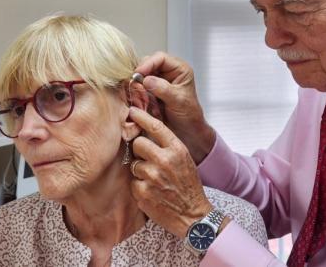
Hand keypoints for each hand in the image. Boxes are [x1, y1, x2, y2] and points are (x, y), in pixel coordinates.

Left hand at [128, 106, 212, 237]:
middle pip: (138, 143)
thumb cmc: (188, 185)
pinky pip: (133, 182)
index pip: (155, 127)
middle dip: (139, 149)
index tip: (132, 111)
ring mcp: (153, 177)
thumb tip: (146, 132)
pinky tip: (152, 192)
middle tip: (147, 158)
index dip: (142, 117)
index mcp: (177, 150)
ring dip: (141, 171)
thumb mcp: (184, 159)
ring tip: (154, 180)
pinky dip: (140, 187)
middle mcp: (164, 161)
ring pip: (134, 164)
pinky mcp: (143, 192)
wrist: (193, 215)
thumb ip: (168, 146)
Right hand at [135, 52, 214, 162]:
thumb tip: (147, 80)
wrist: (187, 130)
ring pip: (141, 75)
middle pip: (148, 64)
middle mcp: (168, 72)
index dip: (148, 63)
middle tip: (136, 85)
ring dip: (138, 84)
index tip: (138, 73)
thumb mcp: (178, 101)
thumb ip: (164, 89)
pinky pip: (139, 86)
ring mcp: (158, 81)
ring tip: (140, 95)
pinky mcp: (150, 90)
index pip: (160, 58)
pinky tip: (139, 100)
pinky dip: (137, 92)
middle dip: (140, 74)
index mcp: (179, 69)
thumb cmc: (189, 115)